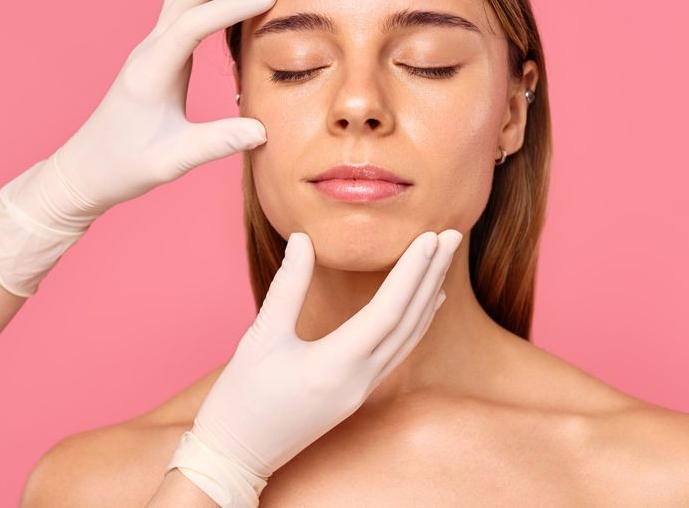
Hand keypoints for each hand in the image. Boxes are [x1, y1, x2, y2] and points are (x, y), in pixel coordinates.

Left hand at [0, 0, 273, 296]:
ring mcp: (149, 49)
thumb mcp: (170, 160)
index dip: (232, 8)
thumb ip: (214, 144)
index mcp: (153, 71)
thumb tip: (260, 130)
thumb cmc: (124, 166)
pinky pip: (170, 6)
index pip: (195, 25)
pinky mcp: (153, 55)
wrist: (84, 170)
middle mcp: (149, 51)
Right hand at [166, 229, 462, 505]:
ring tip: (443, 258)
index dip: (412, 271)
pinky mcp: (358, 393)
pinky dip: (417, 322)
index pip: (388, 311)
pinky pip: (399, 352)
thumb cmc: (242, 398)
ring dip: (428, 295)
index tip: (430, 237)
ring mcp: (362, 390)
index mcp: (335, 366)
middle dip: (431, 275)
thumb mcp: (261, 336)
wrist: (236, 455)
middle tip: (452, 234)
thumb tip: (303, 239)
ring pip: (409, 338)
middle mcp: (359, 380)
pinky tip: (427, 302)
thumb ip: (287, 286)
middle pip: (408, 321)